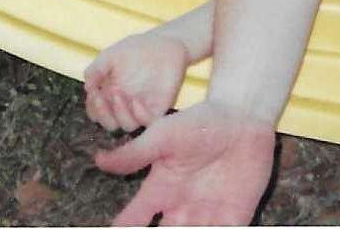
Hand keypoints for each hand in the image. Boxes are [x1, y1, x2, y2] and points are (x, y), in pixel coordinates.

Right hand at [85, 31, 190, 132]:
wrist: (163, 43)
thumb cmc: (135, 49)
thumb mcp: (112, 55)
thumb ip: (97, 68)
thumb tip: (87, 87)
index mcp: (110, 95)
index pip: (96, 112)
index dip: (93, 107)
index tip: (93, 93)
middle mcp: (124, 106)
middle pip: (109, 124)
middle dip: (103, 114)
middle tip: (101, 97)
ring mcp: (140, 108)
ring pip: (127, 125)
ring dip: (119, 114)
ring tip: (118, 94)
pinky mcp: (157, 108)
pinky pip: (148, 122)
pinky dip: (140, 115)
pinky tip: (135, 101)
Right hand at [95, 100, 276, 225]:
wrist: (242, 118)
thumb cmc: (199, 122)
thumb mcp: (163, 136)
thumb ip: (135, 153)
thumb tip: (98, 160)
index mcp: (159, 191)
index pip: (132, 221)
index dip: (121, 230)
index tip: (115, 231)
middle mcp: (179, 210)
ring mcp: (205, 217)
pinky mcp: (232, 220)